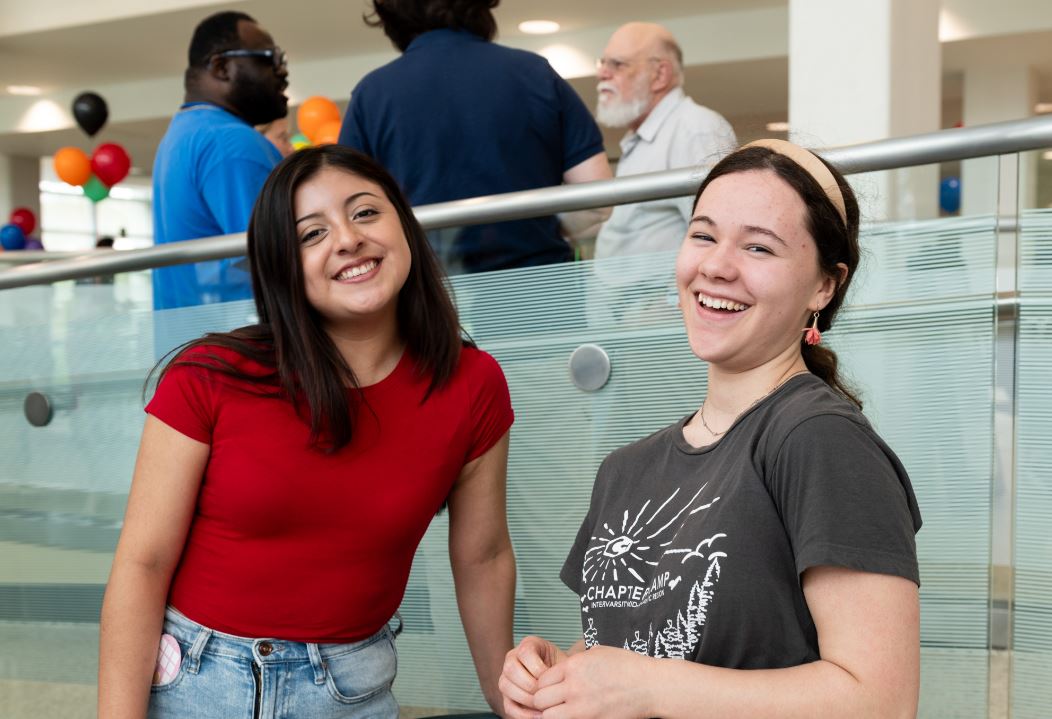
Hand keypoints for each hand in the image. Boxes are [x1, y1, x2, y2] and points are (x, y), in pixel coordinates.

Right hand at [499, 636, 566, 718]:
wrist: (563, 678)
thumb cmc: (563, 669)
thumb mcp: (564, 663)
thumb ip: (560, 669)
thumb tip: (558, 685)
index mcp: (528, 645)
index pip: (525, 653)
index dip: (539, 669)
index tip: (553, 678)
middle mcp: (512, 657)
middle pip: (511, 669)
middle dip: (530, 685)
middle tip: (547, 693)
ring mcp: (506, 676)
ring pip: (505, 686)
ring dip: (526, 699)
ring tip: (544, 705)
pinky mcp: (507, 695)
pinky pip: (508, 706)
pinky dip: (523, 714)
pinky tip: (539, 715)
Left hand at [532, 646, 654, 718]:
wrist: (650, 686)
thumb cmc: (627, 667)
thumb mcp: (597, 653)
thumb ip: (575, 662)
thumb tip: (562, 670)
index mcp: (573, 666)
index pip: (541, 680)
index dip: (543, 685)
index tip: (551, 688)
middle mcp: (574, 687)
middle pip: (540, 700)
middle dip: (543, 701)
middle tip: (552, 701)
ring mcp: (582, 708)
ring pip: (548, 717)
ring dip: (552, 714)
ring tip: (561, 711)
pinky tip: (573, 716)